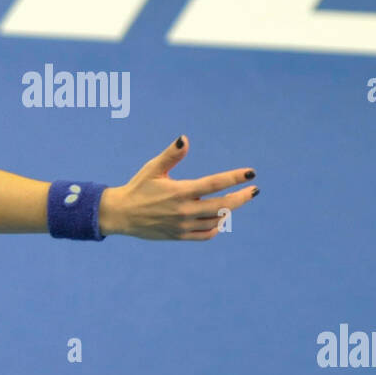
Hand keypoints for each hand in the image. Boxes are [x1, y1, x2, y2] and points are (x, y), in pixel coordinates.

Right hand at [101, 135, 257, 240]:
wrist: (121, 214)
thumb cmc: (138, 187)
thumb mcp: (153, 168)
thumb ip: (171, 154)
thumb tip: (185, 138)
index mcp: (180, 191)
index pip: (214, 184)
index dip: (235, 178)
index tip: (251, 173)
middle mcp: (184, 210)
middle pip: (223, 206)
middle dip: (242, 197)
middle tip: (254, 190)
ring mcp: (183, 226)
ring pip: (216, 221)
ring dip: (230, 210)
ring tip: (236, 200)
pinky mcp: (179, 236)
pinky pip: (206, 234)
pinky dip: (217, 227)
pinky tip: (220, 218)